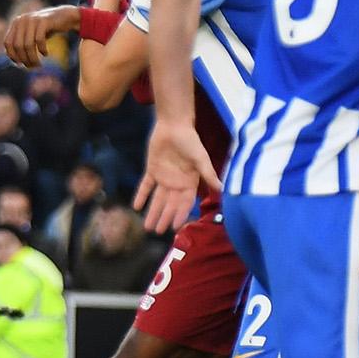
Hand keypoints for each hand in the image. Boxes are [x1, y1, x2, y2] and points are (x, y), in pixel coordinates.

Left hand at [4, 5, 79, 67]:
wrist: (64, 17)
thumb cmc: (45, 30)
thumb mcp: (31, 36)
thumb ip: (21, 44)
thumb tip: (14, 61)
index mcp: (16, 23)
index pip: (7, 42)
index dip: (12, 55)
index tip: (19, 64)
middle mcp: (22, 20)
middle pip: (18, 45)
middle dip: (24, 59)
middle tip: (32, 66)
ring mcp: (32, 19)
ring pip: (28, 44)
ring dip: (33, 58)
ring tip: (38, 64)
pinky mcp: (44, 21)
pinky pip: (39, 40)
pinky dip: (42, 49)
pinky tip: (46, 54)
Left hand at [133, 119, 220, 233]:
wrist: (174, 125)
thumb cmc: (190, 141)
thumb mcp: (201, 159)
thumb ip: (209, 174)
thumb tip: (222, 189)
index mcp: (190, 182)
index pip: (184, 203)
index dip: (180, 215)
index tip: (174, 227)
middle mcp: (177, 183)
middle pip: (169, 204)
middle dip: (163, 218)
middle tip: (157, 232)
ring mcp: (164, 177)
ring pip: (157, 199)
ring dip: (152, 211)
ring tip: (147, 226)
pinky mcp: (152, 170)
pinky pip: (146, 186)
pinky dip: (141, 195)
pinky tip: (136, 207)